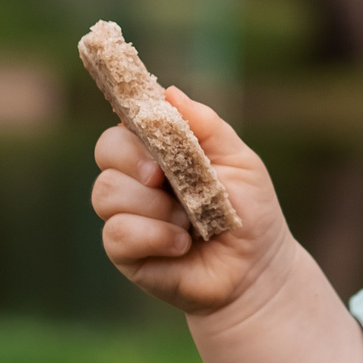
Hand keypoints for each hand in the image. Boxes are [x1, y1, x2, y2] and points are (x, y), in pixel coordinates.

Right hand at [90, 88, 300, 314]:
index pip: (128, 121)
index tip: (153, 130)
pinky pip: (117, 233)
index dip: (133, 120)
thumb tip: (169, 92)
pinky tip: (182, 245)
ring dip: (153, 205)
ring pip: (106, 192)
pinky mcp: (125, 251)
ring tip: (188, 222)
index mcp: (162, 150)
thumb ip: (206, 126)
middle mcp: (137, 178)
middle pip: (106, 150)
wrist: (256, 270)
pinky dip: (153, 236)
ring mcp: (127, 214)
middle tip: (162, 177)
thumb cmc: (250, 212)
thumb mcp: (240, 162)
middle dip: (134, 160)